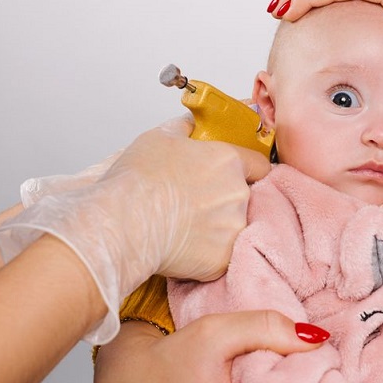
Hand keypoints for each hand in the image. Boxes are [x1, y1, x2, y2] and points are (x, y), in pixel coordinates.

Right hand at [0, 116, 272, 341]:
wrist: (123, 223)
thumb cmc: (137, 180)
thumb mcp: (159, 137)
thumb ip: (184, 128)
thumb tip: (191, 123)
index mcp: (228, 161)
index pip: (260, 165)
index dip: (249, 170)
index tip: (238, 176)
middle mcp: (238, 193)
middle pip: (246, 197)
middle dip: (226, 200)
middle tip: (196, 205)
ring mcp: (233, 228)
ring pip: (235, 227)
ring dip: (218, 228)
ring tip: (186, 228)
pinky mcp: (222, 259)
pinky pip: (221, 255)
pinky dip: (207, 254)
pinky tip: (184, 248)